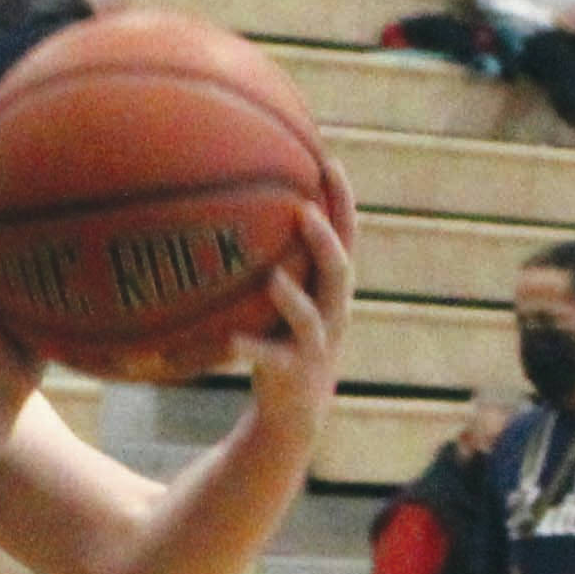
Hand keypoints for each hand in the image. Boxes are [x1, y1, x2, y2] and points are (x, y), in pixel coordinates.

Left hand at [232, 156, 353, 453]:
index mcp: (331, 290)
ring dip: (293, 298)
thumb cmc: (279, 339)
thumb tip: (229, 206)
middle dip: (325, 241)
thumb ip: (269, 258)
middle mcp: (332, 315)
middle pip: (340, 272)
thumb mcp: (281, 297)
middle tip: (303, 210)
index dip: (342, 201)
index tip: (329, 160)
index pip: (345, 237)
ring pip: (312, 319)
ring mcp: (315, 347)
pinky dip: (251, 348)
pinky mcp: (291, 376)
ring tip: (272, 277)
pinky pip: (270, 359)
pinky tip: (232, 339)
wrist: (293, 413)